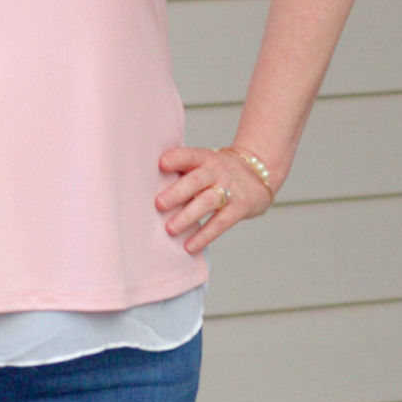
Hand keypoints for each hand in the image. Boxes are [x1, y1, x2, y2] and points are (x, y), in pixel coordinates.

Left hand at [155, 144, 274, 254]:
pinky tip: (189, 246)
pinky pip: (221, 223)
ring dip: (188, 216)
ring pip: (208, 202)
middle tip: (159, 204)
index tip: (161, 164)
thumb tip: (143, 187)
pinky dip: (204, 235)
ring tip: (170, 229)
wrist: (258, 173)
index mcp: (204, 158)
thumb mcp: (203, 163)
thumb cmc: (217, 171)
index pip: (190, 155)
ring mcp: (230, 189)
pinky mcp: (239, 208)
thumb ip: (182, 172)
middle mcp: (217, 171)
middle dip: (178, 192)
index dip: (177, 159)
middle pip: (197, 180)